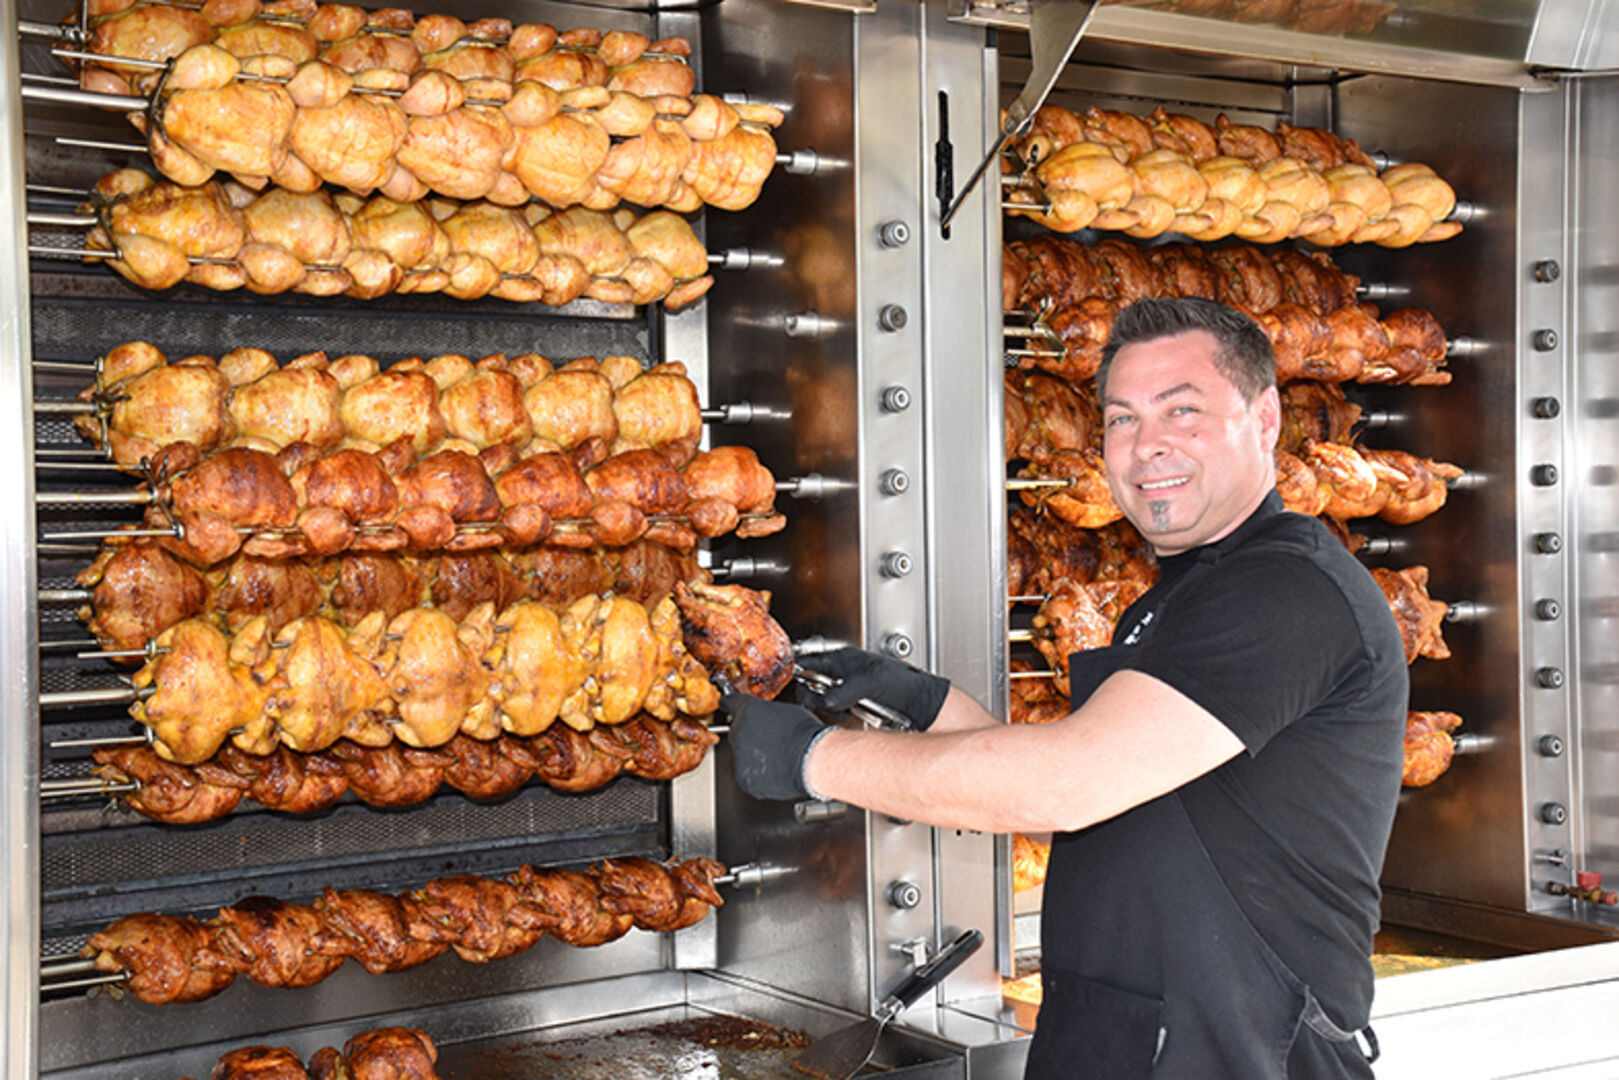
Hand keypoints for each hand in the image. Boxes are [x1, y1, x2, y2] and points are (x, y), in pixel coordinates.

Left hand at [720, 692, 832, 800]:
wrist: (813, 759)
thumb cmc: (807, 734)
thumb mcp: (787, 711)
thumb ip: (768, 713)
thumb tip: (765, 717)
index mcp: (749, 711)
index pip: (731, 702)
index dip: (730, 703)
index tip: (726, 703)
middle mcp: (739, 732)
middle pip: (738, 732)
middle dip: (750, 735)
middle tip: (772, 739)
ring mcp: (740, 756)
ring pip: (742, 755)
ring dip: (754, 755)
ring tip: (778, 756)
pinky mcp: (745, 778)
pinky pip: (748, 774)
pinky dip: (759, 774)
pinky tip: (776, 768)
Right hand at [796, 647, 950, 730]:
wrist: (923, 705)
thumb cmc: (904, 684)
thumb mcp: (872, 683)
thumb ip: (845, 690)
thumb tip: (826, 701)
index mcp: (845, 658)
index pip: (810, 661)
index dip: (797, 670)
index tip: (789, 683)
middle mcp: (844, 672)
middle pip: (812, 683)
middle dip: (815, 696)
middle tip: (825, 705)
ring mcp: (848, 688)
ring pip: (822, 699)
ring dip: (828, 709)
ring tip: (845, 712)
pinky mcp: (853, 704)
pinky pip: (835, 710)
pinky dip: (838, 715)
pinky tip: (850, 716)